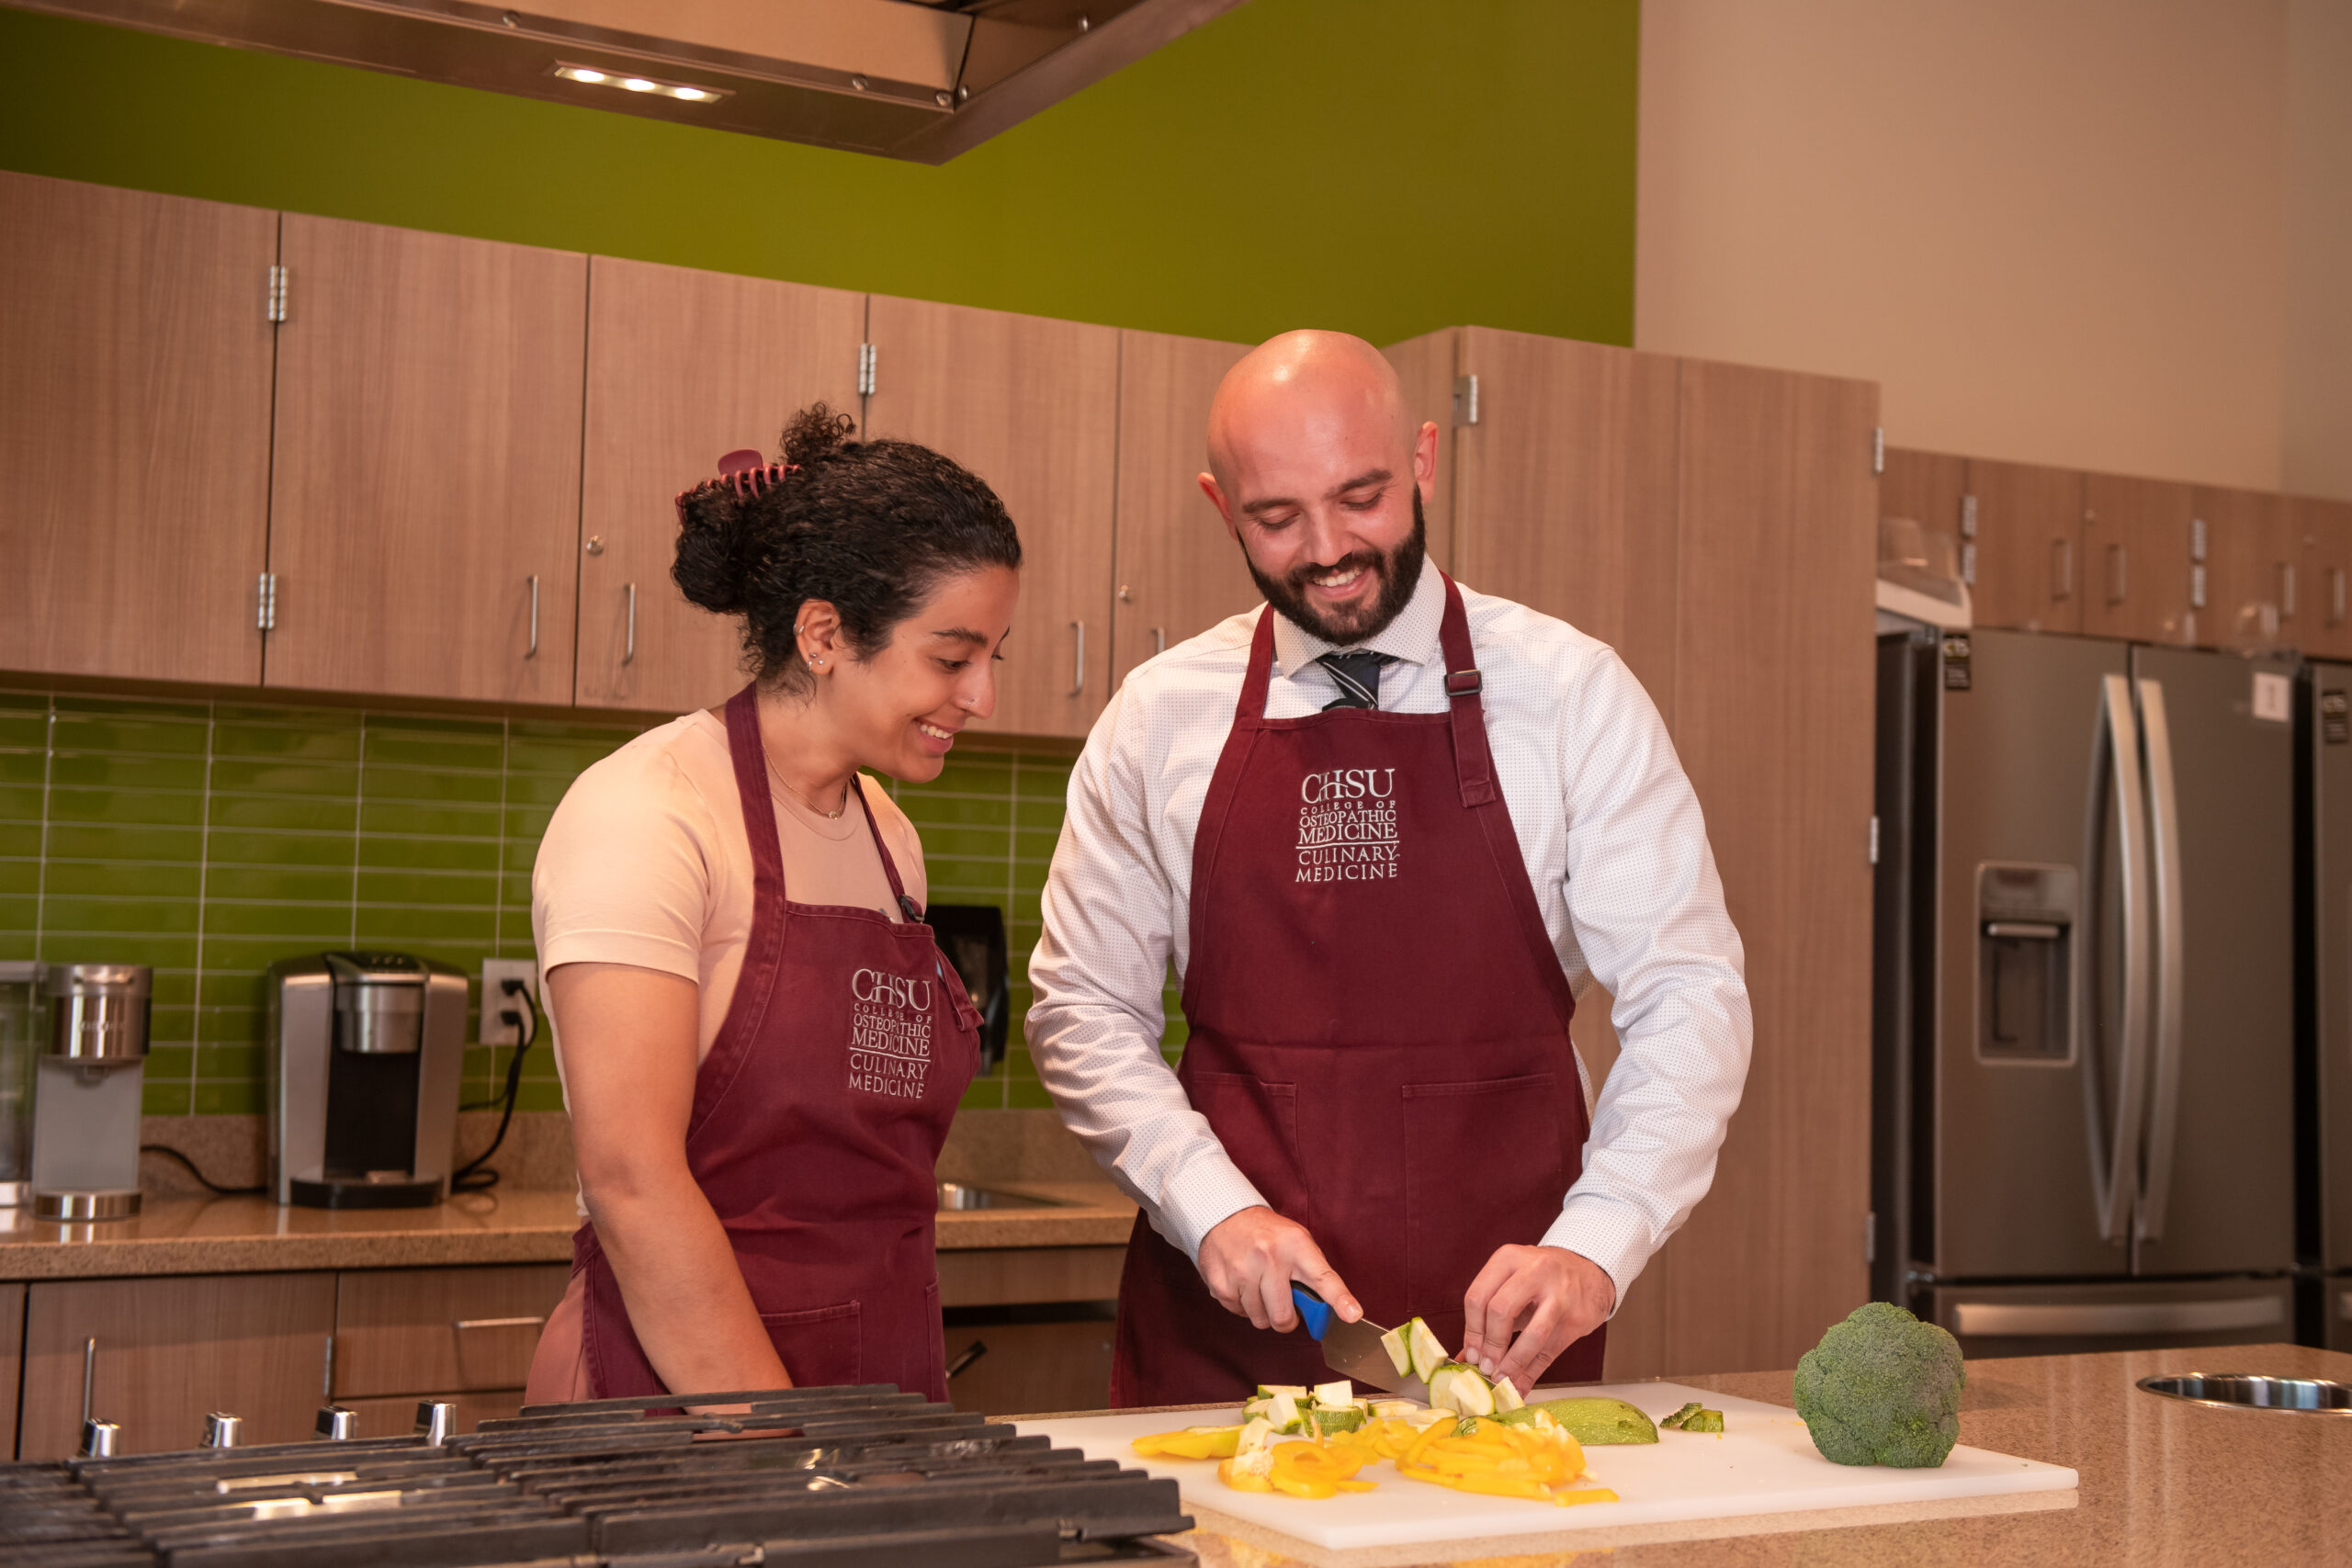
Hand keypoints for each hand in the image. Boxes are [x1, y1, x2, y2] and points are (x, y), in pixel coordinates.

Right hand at [1197, 1206, 1361, 1331]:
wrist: (1225, 1215)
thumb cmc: (1268, 1234)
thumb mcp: (1297, 1242)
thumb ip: (1313, 1274)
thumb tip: (1330, 1313)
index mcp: (1296, 1246)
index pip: (1322, 1277)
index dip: (1340, 1299)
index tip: (1353, 1315)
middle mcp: (1269, 1257)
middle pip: (1283, 1316)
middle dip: (1286, 1320)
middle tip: (1284, 1308)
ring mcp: (1242, 1270)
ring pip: (1259, 1319)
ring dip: (1262, 1312)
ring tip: (1259, 1288)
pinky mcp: (1220, 1283)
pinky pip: (1238, 1313)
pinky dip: (1242, 1306)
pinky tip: (1242, 1285)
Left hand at [1459, 1245, 1614, 1393]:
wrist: (1590, 1271)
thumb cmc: (1542, 1279)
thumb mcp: (1513, 1282)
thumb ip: (1488, 1314)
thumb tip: (1464, 1356)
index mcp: (1509, 1258)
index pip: (1478, 1296)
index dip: (1471, 1330)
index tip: (1470, 1354)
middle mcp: (1535, 1270)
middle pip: (1501, 1311)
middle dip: (1490, 1346)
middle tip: (1485, 1367)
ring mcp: (1560, 1293)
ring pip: (1531, 1334)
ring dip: (1512, 1363)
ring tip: (1501, 1379)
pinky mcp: (1577, 1317)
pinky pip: (1550, 1351)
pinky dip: (1531, 1374)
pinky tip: (1520, 1387)